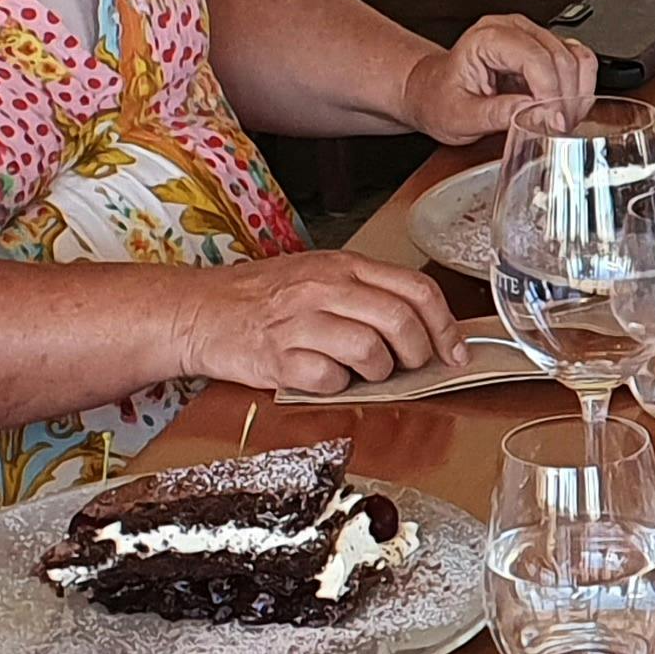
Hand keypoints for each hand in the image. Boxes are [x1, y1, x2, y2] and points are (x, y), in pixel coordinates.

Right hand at [176, 247, 456, 392]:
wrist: (200, 311)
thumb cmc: (262, 297)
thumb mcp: (319, 276)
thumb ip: (367, 294)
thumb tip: (423, 326)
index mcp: (343, 266)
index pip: (416, 290)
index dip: (445, 326)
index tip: (454, 352)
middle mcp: (324, 288)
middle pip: (400, 321)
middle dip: (418, 354)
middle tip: (410, 367)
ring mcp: (300, 322)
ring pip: (370, 350)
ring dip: (378, 373)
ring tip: (361, 372)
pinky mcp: (278, 358)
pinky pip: (329, 379)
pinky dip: (336, 387)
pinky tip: (325, 378)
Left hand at [403, 14, 595, 141]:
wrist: (432, 90)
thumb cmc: (439, 98)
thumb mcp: (460, 116)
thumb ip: (498, 115)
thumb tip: (537, 115)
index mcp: (488, 37)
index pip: (535, 58)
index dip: (551, 94)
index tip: (553, 123)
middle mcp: (512, 28)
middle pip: (561, 57)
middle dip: (565, 99)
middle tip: (558, 129)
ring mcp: (531, 34)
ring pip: (576, 57)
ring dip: (576, 94)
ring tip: (560, 121)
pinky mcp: (544, 47)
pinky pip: (577, 61)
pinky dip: (579, 87)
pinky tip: (563, 108)